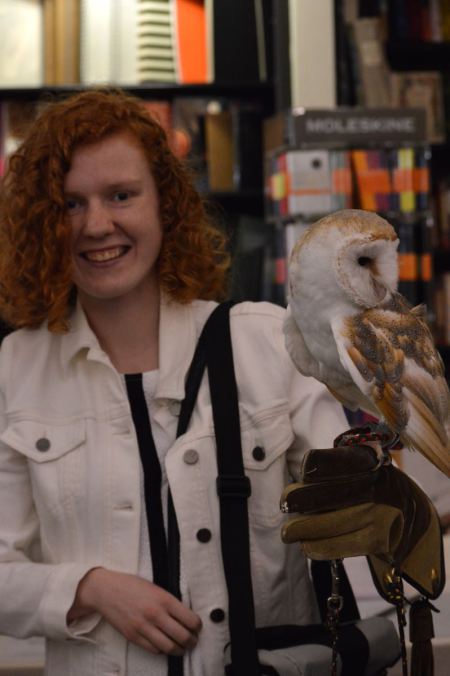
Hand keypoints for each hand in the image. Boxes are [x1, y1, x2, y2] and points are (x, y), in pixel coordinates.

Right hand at [67, 568, 201, 654]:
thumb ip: (170, 602)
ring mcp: (143, 627)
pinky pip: (154, 650)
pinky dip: (163, 650)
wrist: (105, 590)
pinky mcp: (133, 637)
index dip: (197, 626)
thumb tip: (185, 616)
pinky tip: (165, 646)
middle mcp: (155, 615)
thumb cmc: (131, 585)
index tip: (198, 627)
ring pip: (169, 647)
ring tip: (182, 647)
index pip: (190, 619)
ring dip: (179, 650)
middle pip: (182, 636)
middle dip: (192, 641)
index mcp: (164, 599)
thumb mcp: (155, 587)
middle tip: (193, 641)